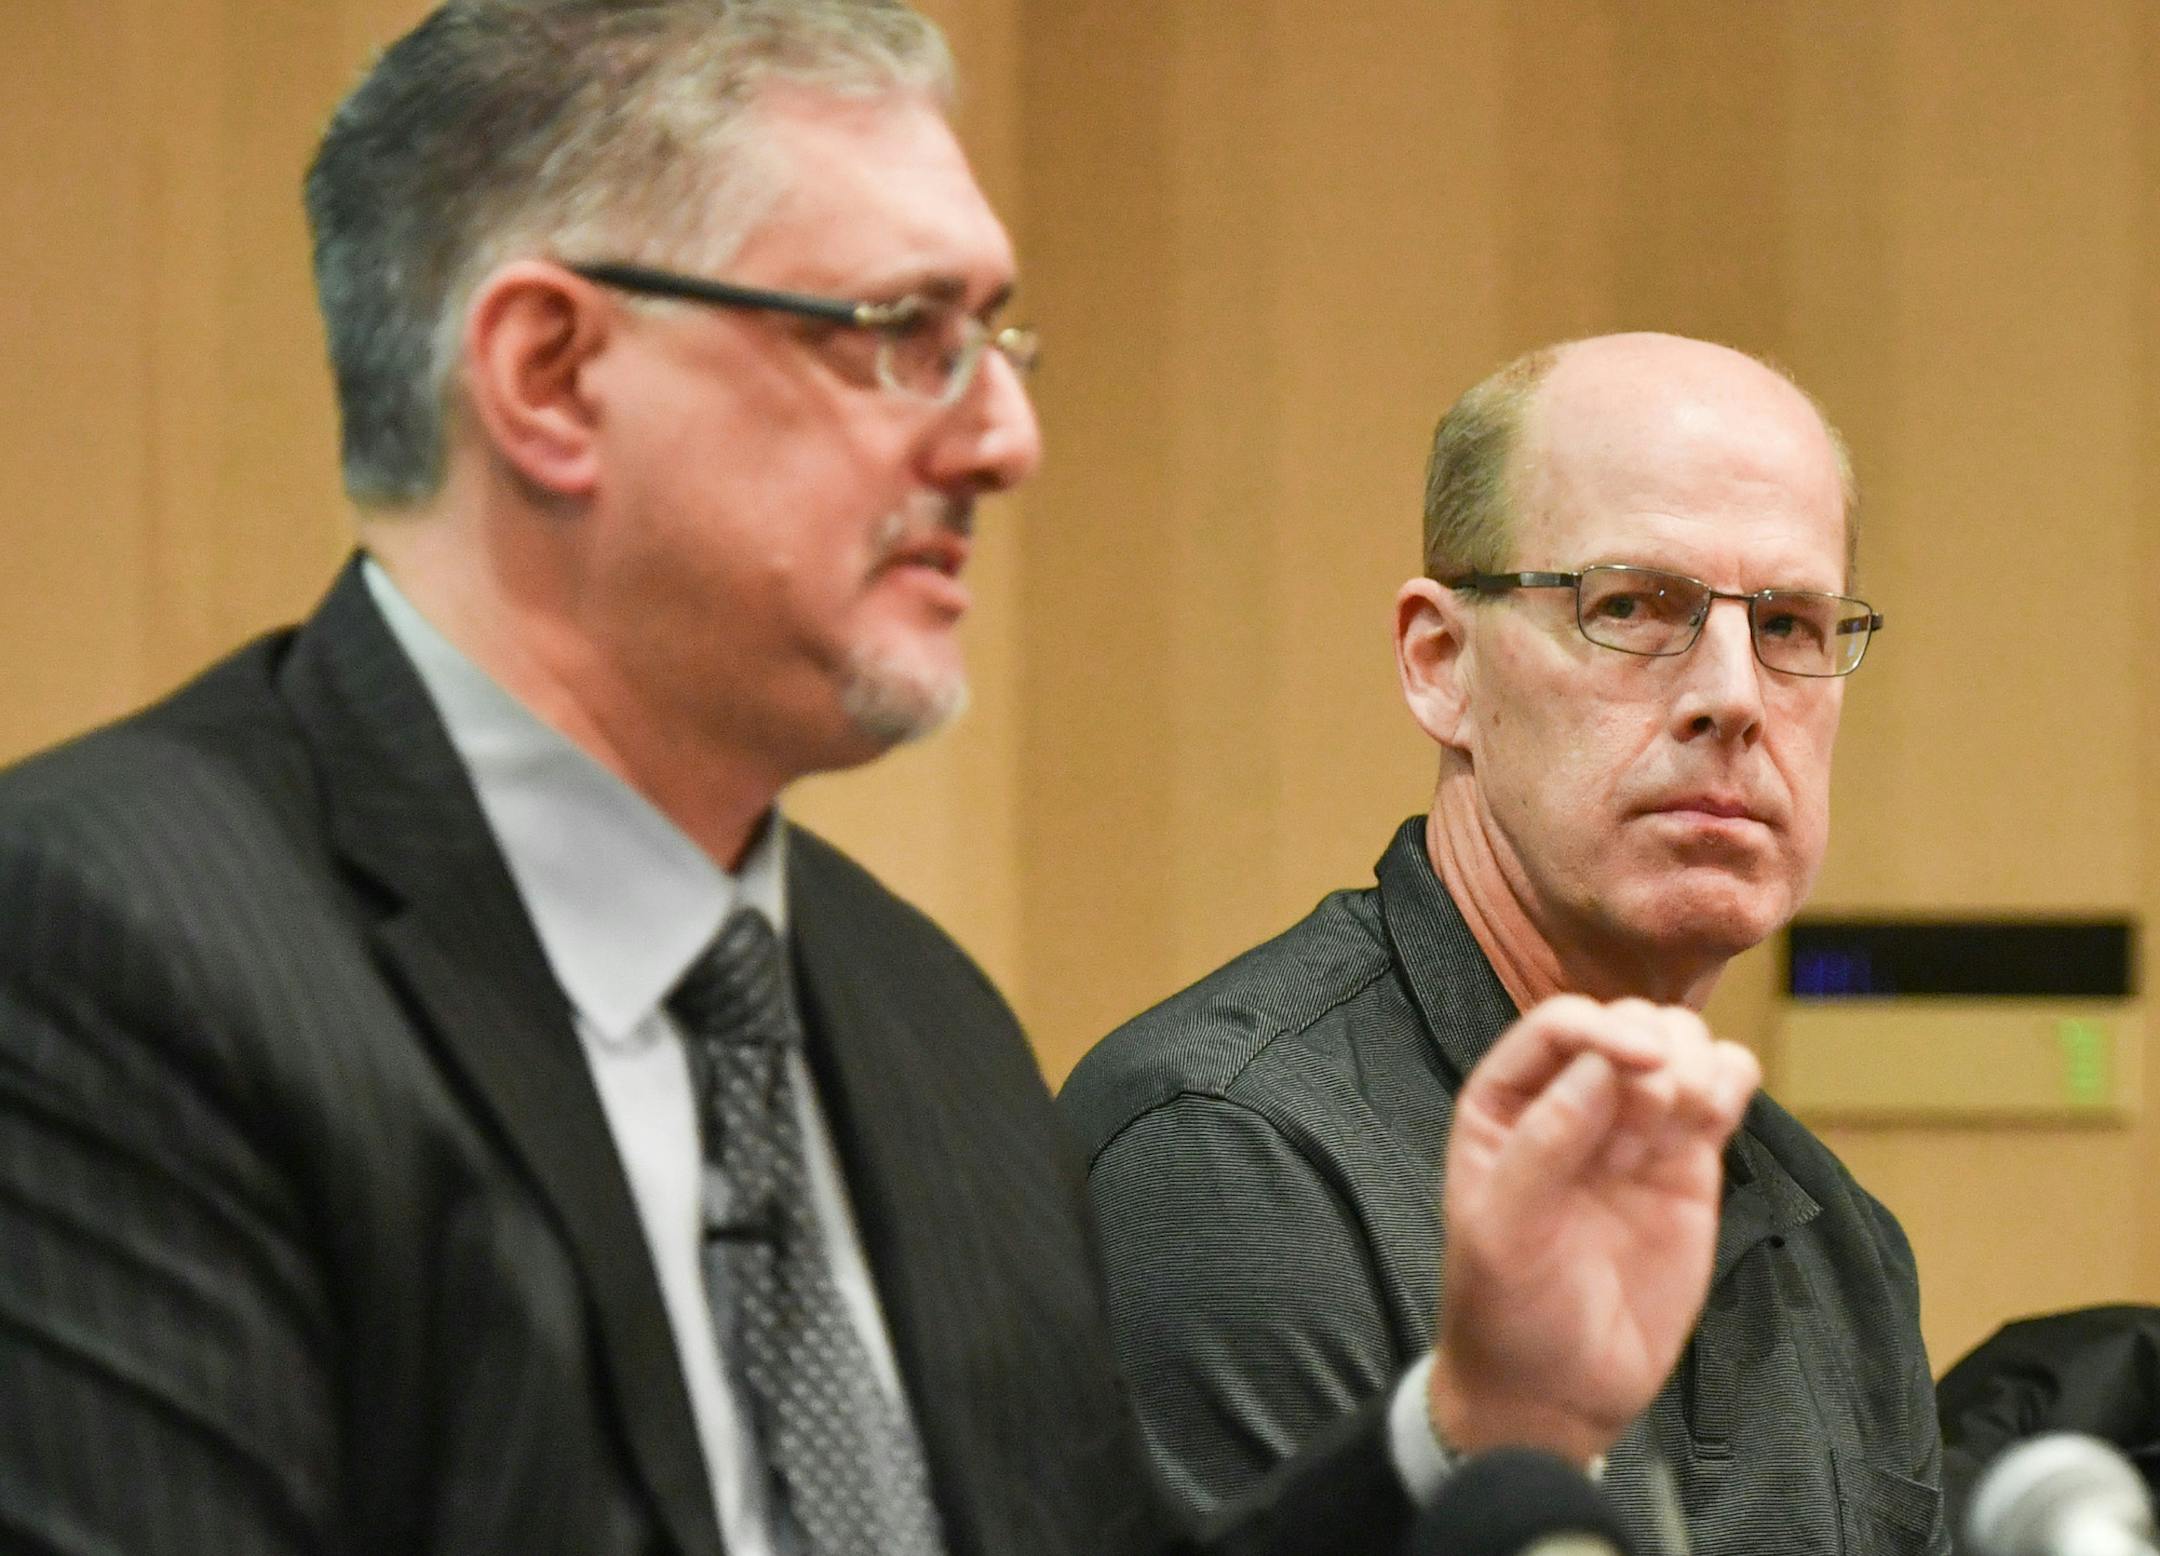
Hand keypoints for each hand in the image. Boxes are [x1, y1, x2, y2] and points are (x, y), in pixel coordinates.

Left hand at [1427, 995, 1759, 1464]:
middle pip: (1628, 1021)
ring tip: (1682, 1125)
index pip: (1559, 1024)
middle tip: (1651, 1126)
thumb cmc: (1506, 1307)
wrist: (1556, 1389)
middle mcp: (1570, 1100)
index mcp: (1505, 1102)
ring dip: (1695, 1062)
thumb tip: (1606, 1066)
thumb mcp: (1504, 1230)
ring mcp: (1634, 1129)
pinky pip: (1722, 1087)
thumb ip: (1546, 1142)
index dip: (1604, 1029)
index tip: (1645, 1064)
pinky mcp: (1688, 1162)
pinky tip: (1718, 1113)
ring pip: (1681, 1042)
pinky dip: (1732, 1080)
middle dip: (1654, 1053)